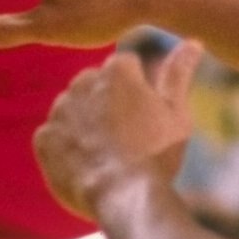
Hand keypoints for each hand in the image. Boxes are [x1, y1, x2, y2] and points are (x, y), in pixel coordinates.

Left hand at [33, 39, 200, 217]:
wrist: (125, 197)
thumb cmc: (157, 153)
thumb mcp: (176, 112)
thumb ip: (179, 73)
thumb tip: (193, 41)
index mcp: (117, 69)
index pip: (126, 69)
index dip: (138, 94)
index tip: (144, 120)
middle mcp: (83, 81)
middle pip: (96, 85)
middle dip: (107, 104)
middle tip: (126, 139)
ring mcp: (60, 109)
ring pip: (73, 109)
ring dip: (84, 124)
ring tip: (106, 155)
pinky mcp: (44, 138)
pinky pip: (53, 136)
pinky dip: (64, 148)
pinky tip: (84, 165)